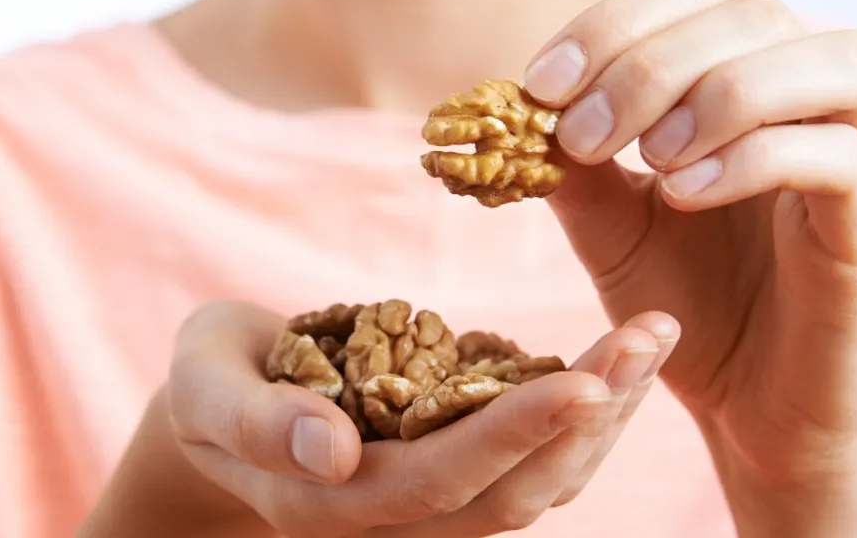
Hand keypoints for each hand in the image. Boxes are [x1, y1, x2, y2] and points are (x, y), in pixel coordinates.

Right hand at [166, 301, 679, 537]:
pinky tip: (616, 365)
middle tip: (647, 339)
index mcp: (328, 500)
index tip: (583, 383)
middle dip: (585, 422)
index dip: (512, 438)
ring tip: (650, 341)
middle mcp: (389, 517)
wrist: (223, 403)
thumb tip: (331, 452)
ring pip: (533, 487)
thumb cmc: (211, 380)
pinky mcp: (449, 470)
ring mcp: (424, 501)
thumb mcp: (206, 385)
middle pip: (507, 495)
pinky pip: (529, 461)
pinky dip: (579, 416)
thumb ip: (255, 420)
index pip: (436, 483)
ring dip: (600, 420)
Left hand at [524, 0, 856, 533]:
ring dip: (719, 95)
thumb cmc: (683, 305)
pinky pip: (839, 155)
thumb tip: (516, 105)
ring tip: (650, 162)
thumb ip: (573, 164)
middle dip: (651, 64)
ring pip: (831, 60)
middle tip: (585, 135)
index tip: (544, 84)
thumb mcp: (608, 226)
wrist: (740, 408)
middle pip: (755, 13)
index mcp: (737, 87)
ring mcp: (848, 160)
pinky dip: (754, 159)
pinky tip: (685, 195)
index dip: (614, 22)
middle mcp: (803, 107)